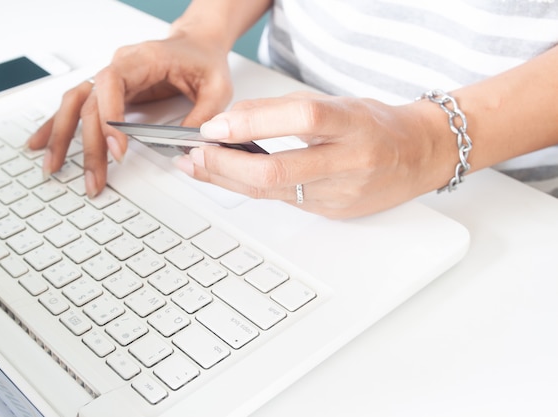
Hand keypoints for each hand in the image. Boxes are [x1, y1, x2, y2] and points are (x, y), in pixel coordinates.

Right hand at [25, 34, 232, 196]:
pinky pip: (76, 107)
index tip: (115, 149)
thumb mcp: (216, 87)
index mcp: (142, 60)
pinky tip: (42, 144)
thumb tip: (187, 145)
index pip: (112, 85)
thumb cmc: (203, 60)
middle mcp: (119, 68)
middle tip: (93, 178)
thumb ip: (204, 115)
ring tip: (52, 166)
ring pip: (75, 106)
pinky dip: (57, 126)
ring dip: (62, 137)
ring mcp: (110, 80)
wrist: (196, 44)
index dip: (109, 118)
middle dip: (89, 145)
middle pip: (91, 104)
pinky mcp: (108, 93)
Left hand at [174, 91, 453, 217]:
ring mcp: (341, 193)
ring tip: (199, 166)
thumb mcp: (336, 102)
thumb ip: (284, 110)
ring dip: (227, 180)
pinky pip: (282, 202)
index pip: (301, 119)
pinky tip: (229, 179)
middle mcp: (350, 161)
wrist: (418, 156)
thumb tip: (230, 122)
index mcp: (353, 123)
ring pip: (272, 193)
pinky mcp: (333, 213)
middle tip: (195, 155)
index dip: (252, 123)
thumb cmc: (375, 125)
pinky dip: (251, 189)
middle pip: (278, 171)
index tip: (216, 126)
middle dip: (225, 166)